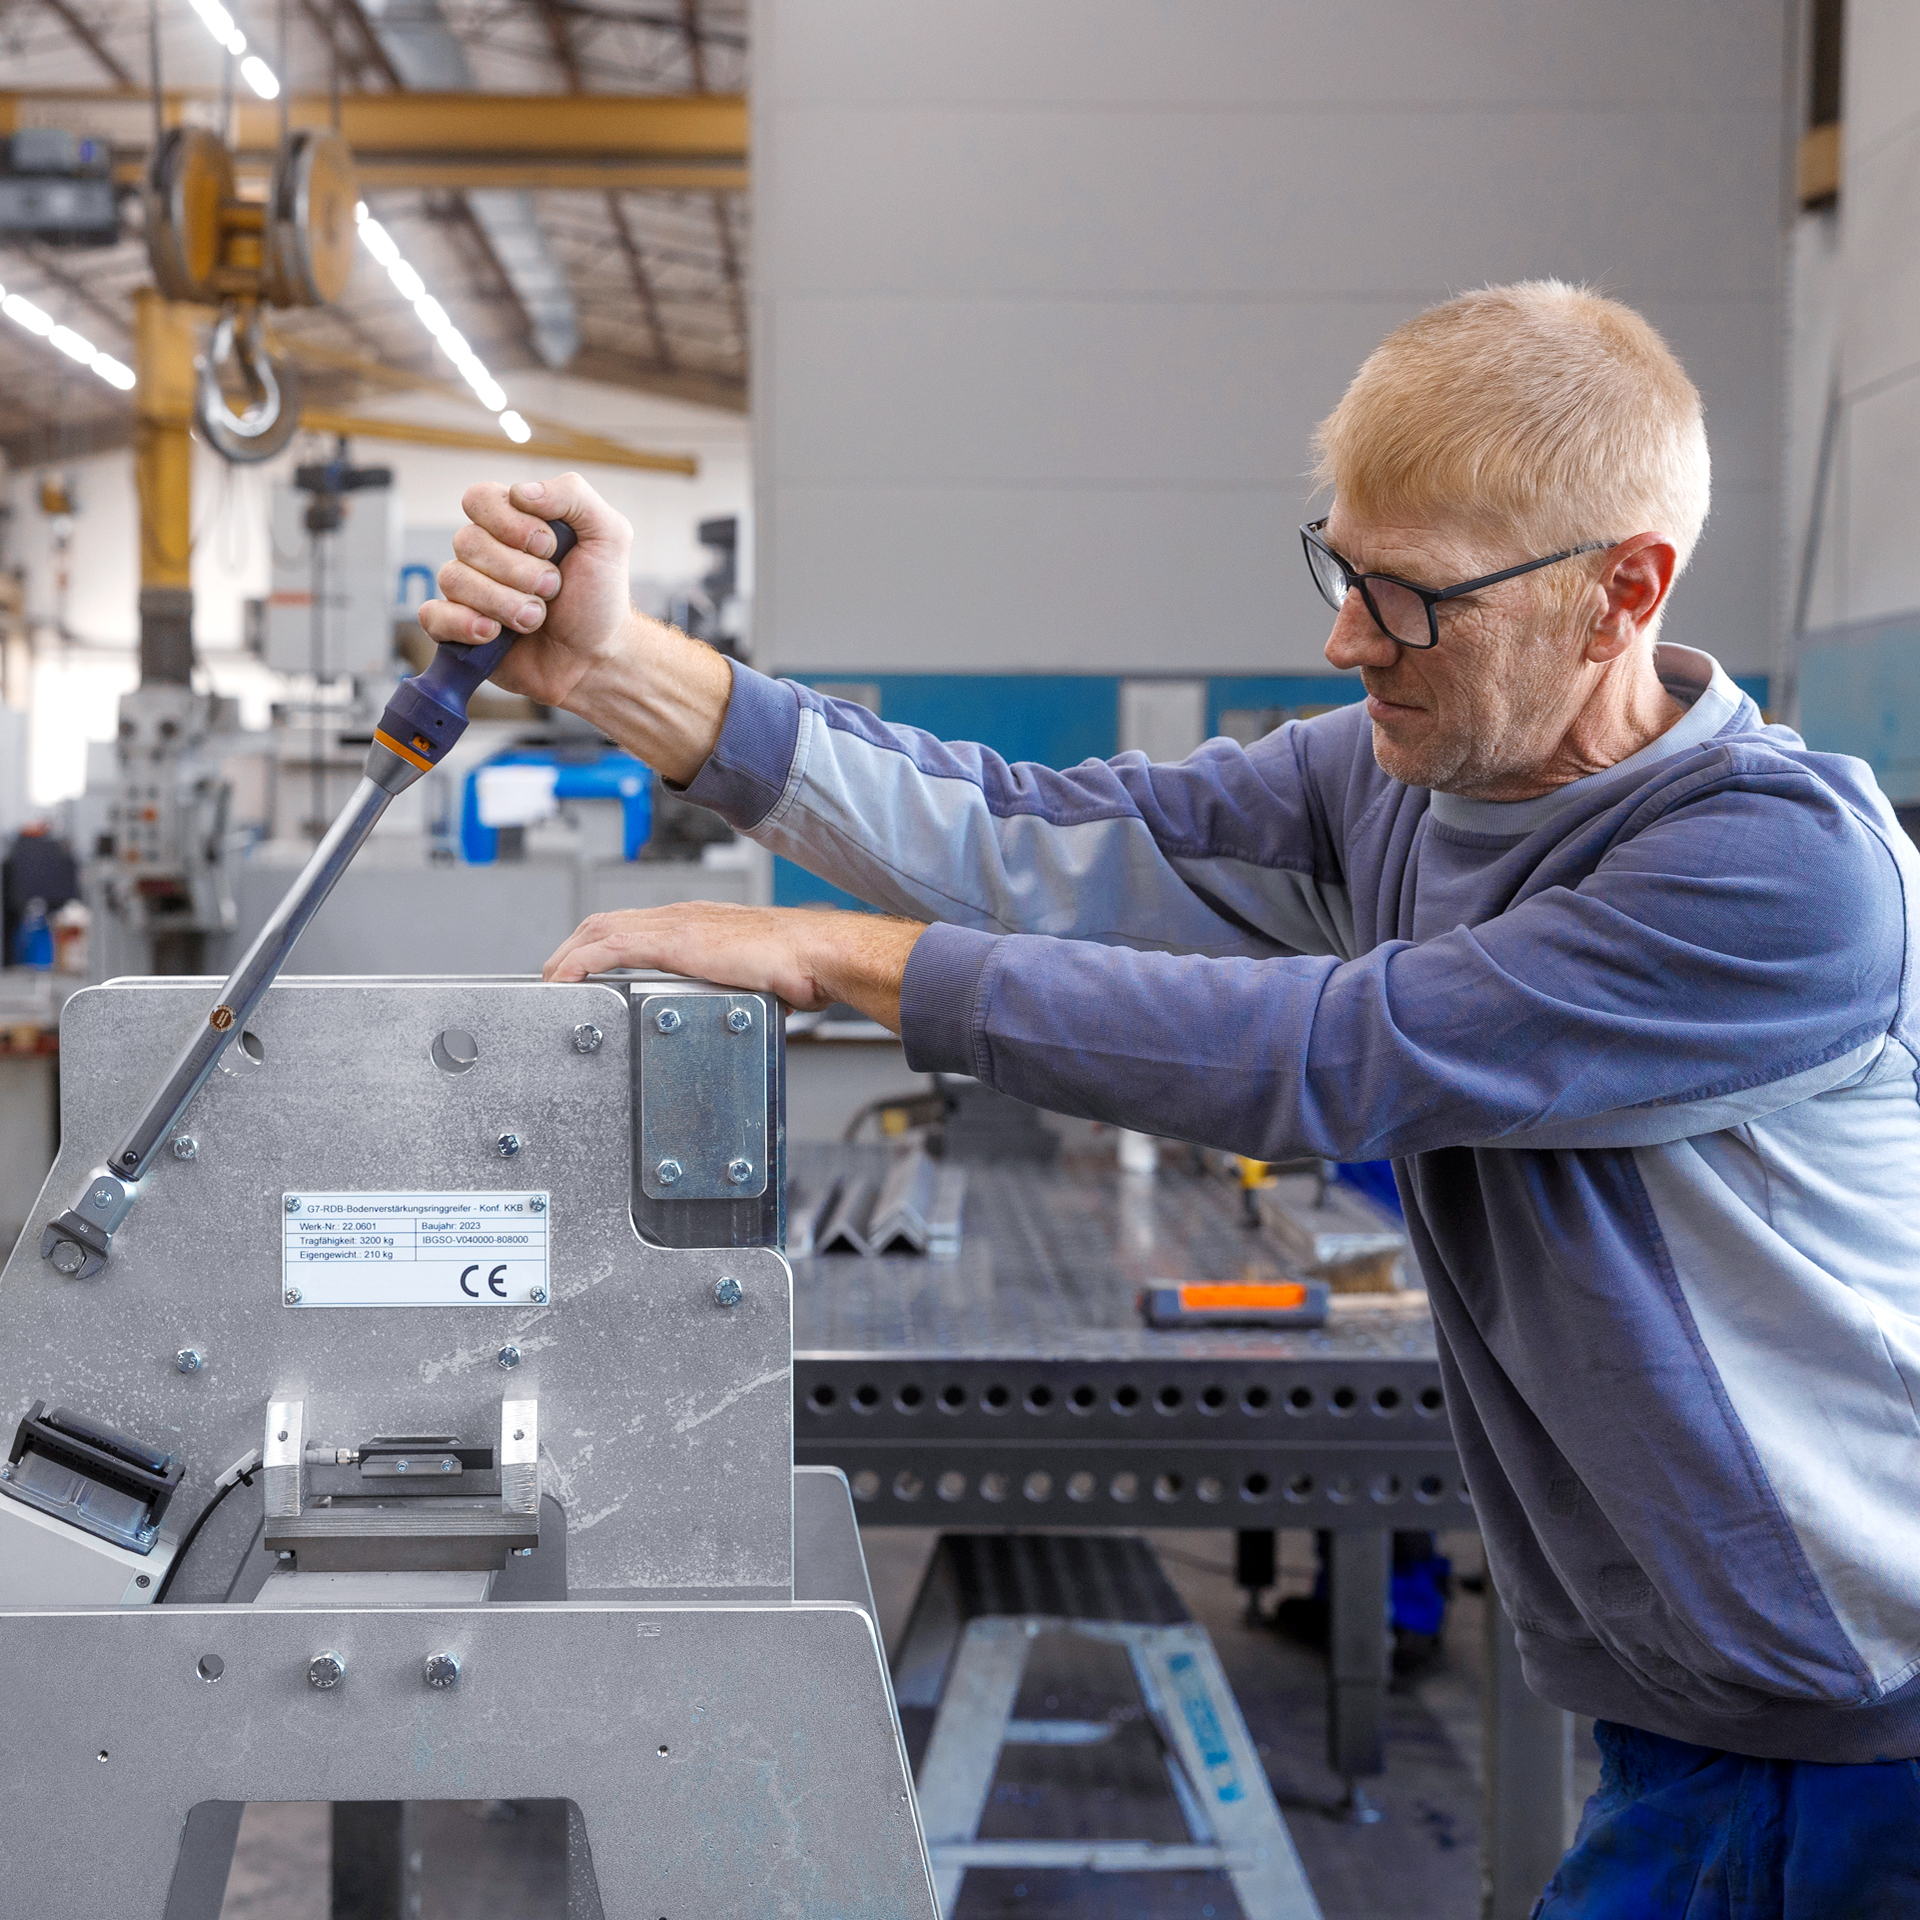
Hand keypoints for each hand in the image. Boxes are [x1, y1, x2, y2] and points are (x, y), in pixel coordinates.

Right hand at [417, 472, 637, 709]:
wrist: (597, 658)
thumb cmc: (600, 598)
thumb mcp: (608, 536)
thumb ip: (573, 496)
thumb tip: (521, 491)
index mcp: (512, 522)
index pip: (479, 499)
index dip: (512, 524)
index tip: (549, 547)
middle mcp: (485, 552)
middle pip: (467, 541)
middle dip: (519, 571)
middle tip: (552, 589)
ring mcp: (469, 590)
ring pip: (453, 579)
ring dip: (505, 603)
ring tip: (537, 618)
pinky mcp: (459, 628)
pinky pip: (433, 616)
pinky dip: (463, 624)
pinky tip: (494, 634)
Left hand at [543, 904, 925, 1030]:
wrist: (815, 954)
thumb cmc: (798, 967)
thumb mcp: (753, 979)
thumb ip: (733, 990)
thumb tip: (736, 1014)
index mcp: (694, 924)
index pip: (629, 926)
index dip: (597, 946)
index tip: (583, 972)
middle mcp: (679, 917)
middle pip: (604, 922)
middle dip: (571, 950)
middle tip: (553, 982)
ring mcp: (674, 925)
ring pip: (598, 929)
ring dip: (566, 957)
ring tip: (550, 986)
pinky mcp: (672, 941)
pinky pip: (608, 946)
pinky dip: (579, 962)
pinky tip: (564, 982)